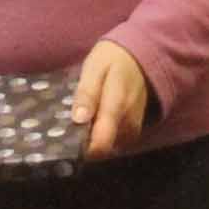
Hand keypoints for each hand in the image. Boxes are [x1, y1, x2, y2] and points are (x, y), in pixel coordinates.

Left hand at [71, 40, 149, 159]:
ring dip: (94, 139)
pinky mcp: (134, 131)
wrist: (140, 58)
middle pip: (102, 150)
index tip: (68, 143)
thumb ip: (87, 93)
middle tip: (72, 125)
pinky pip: (116, 143)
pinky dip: (103, 136)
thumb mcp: (94, 68)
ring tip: (84, 119)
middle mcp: (128, 122)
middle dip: (85, 143)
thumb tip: (79, 119)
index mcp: (116, 106)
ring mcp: (133, 128)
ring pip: (109, 148)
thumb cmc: (112, 61)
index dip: (83, 150)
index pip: (102, 143)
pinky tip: (96, 121)